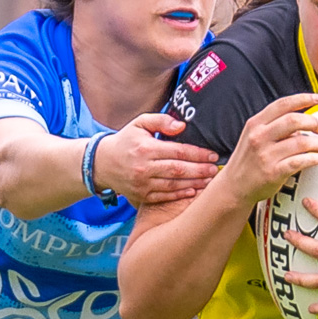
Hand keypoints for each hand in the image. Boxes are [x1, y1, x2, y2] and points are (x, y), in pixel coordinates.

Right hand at [94, 114, 218, 208]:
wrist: (101, 164)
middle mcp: (143, 167)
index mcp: (145, 148)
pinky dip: (180, 196)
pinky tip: (193, 192)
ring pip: (173, 186)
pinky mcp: (141, 196)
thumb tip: (182, 126)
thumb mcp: (139, 123)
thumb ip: (161, 121)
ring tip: (210, 182)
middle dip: (200, 170)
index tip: (213, 155)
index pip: (177, 151)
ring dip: (194, 184)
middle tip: (216, 170)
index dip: (197, 154)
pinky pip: (164, 197)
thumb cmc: (126, 141)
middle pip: (178, 170)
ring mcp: (142, 184)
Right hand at [220, 93, 317, 207]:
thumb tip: (302, 121)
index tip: (317, 98)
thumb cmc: (247, 161)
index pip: (283, 104)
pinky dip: (313, 159)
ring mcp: (266, 155)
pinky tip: (317, 158)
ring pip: (301, 142)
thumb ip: (274, 126)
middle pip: (293, 120)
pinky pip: (299, 161)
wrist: (233, 186)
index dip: (303, 99)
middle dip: (312, 122)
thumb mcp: (253, 136)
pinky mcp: (273, 173)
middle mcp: (259, 137)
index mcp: (256, 124)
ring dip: (316, 143)